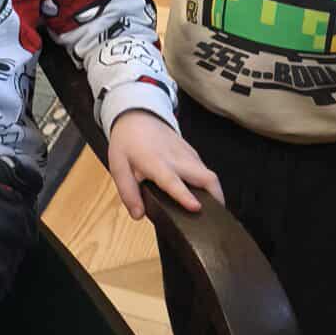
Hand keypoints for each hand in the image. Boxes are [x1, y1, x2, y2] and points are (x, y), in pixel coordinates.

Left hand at [107, 109, 223, 217]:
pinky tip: (203, 196)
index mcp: (156, 163)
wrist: (137, 115)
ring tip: (214, 212)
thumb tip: (138, 215)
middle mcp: (177, 159)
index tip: (197, 207)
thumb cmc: (127, 142)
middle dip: (216, 198)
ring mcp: (187, 154)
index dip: (185, 196)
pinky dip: (208, 184)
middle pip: (206, 177)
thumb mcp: (118, 167)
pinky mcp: (192, 153)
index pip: (173, 181)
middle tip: (217, 219)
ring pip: (210, 174)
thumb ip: (128, 192)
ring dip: (215, 192)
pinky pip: (205, 170)